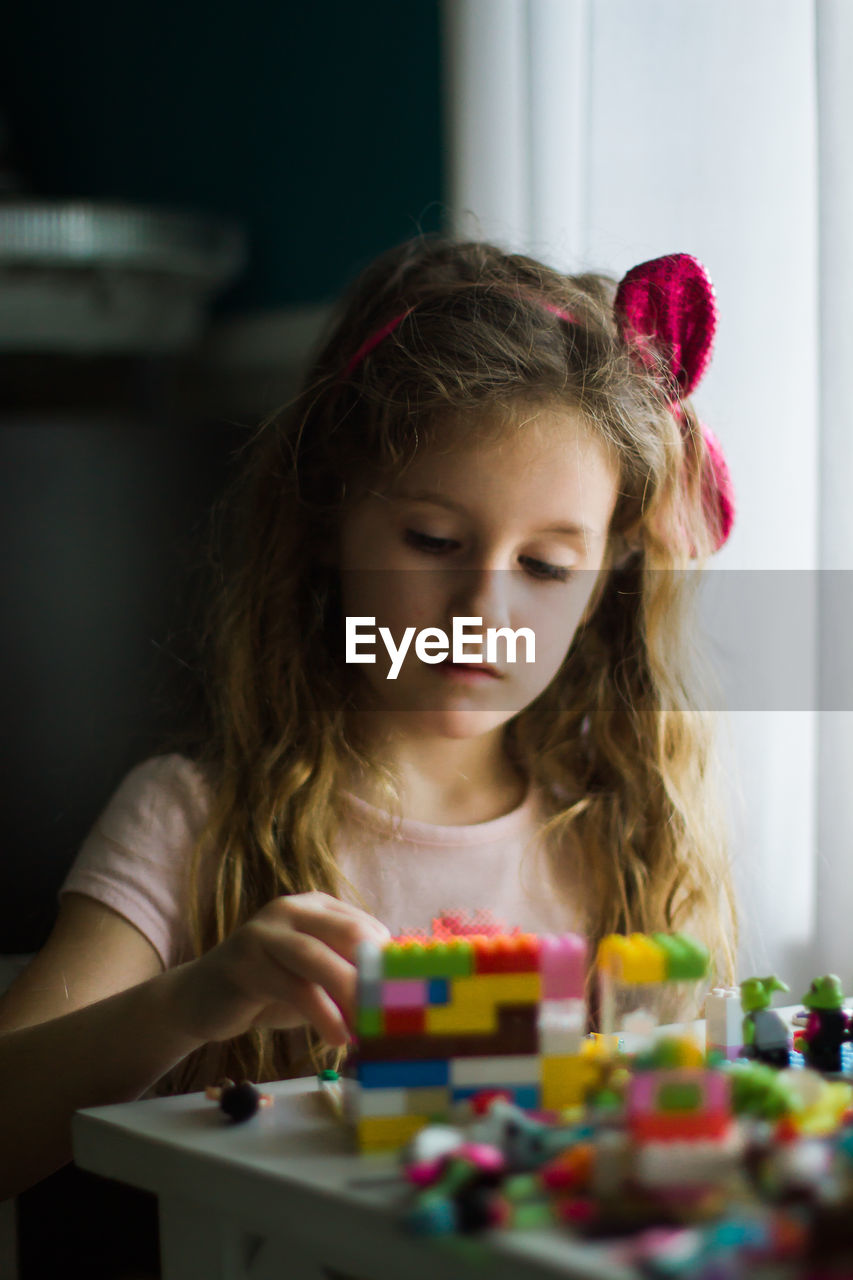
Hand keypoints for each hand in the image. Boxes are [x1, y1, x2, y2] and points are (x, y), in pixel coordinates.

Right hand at [168, 892, 390, 1048]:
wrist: (200, 999)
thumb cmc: (269, 989)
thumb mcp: (315, 981)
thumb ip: (348, 980)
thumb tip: (398, 1003)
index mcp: (317, 906)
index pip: (367, 927)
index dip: (391, 963)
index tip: (410, 998)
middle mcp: (292, 908)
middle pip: (348, 933)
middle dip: (376, 973)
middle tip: (396, 1011)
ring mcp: (265, 931)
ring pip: (319, 958)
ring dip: (351, 994)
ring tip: (372, 1027)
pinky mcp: (244, 960)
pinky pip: (293, 986)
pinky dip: (322, 1013)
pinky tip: (339, 1036)